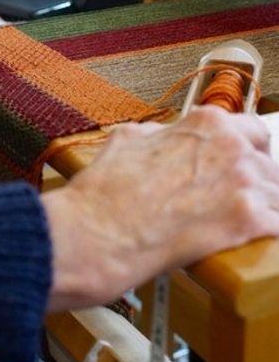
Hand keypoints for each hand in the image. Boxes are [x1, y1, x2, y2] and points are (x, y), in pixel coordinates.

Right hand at [42, 106, 278, 311]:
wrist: (101, 229)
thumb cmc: (108, 189)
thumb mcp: (129, 138)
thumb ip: (162, 133)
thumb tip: (167, 136)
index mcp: (207, 123)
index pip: (254, 130)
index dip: (249, 149)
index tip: (244, 163)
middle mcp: (231, 147)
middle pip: (268, 165)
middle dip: (255, 182)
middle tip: (237, 199)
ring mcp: (243, 183)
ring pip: (277, 196)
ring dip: (262, 209)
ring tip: (238, 223)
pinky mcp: (247, 221)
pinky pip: (277, 225)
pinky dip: (265, 233)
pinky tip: (245, 238)